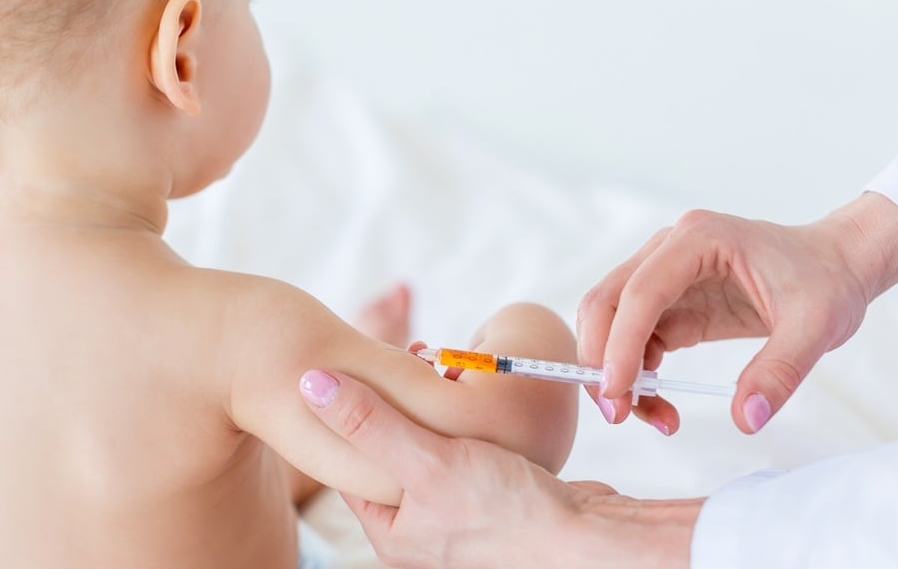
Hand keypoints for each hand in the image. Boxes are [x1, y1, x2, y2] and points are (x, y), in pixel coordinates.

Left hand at [299, 370, 700, 567]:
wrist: (591, 537)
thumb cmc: (509, 509)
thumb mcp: (427, 460)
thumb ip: (367, 422)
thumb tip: (307, 383)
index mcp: (393, 534)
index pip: (352, 466)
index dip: (349, 414)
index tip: (350, 370)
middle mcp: (422, 530)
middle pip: (390, 454)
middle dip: (394, 406)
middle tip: (402, 360)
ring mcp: (459, 516)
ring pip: (427, 449)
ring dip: (429, 409)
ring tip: (433, 366)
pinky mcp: (493, 498)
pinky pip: (462, 452)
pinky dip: (462, 423)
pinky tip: (470, 394)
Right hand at [577, 193, 897, 434]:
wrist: (837, 265)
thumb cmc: (826, 280)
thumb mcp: (817, 328)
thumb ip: (779, 372)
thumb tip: (746, 419)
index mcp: (700, 239)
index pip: (641, 292)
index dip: (621, 343)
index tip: (617, 393)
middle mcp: (670, 249)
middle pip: (607, 302)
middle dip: (601, 358)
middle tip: (615, 412)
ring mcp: (665, 273)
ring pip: (611, 322)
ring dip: (615, 371)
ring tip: (647, 416)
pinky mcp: (670, 300)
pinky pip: (635, 338)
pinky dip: (636, 374)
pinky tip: (659, 402)